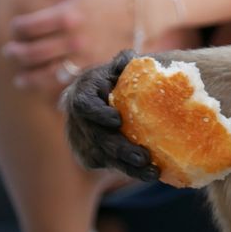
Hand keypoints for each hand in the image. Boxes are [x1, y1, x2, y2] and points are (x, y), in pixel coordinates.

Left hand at [2, 0, 135, 92]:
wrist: (151, 8)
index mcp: (67, 14)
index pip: (29, 26)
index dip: (16, 28)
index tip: (14, 29)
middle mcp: (73, 39)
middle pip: (32, 53)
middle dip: (16, 54)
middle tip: (9, 53)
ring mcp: (86, 57)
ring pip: (46, 74)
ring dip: (28, 78)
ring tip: (19, 79)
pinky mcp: (97, 68)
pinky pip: (70, 84)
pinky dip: (55, 89)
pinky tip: (47, 90)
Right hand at [62, 52, 159, 180]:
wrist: (96, 102)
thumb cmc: (110, 82)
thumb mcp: (115, 70)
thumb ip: (123, 62)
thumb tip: (130, 58)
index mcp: (82, 96)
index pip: (84, 106)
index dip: (98, 114)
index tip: (117, 119)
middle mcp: (78, 121)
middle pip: (98, 139)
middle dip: (120, 149)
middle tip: (143, 157)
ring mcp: (82, 142)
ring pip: (105, 158)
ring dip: (128, 167)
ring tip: (152, 172)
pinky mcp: (89, 158)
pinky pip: (110, 166)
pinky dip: (129, 171)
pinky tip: (149, 174)